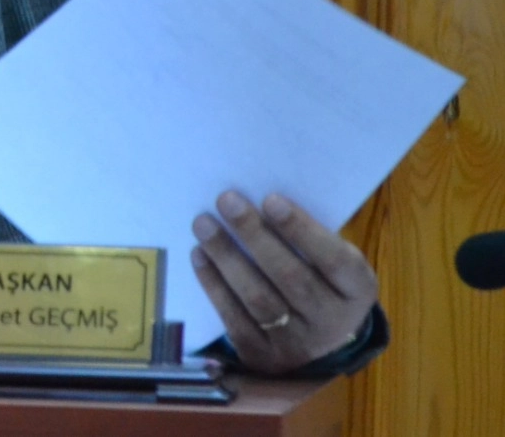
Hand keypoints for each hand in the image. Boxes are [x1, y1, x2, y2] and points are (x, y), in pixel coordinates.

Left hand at [191, 191, 377, 374]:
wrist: (320, 347)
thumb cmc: (323, 286)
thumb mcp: (334, 266)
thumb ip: (310, 240)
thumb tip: (259, 202)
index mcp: (357, 290)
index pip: (333, 260)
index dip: (301, 230)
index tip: (271, 199)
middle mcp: (332, 322)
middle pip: (290, 277)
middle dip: (255, 235)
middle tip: (226, 200)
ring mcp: (297, 344)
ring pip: (258, 298)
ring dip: (226, 257)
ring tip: (203, 224)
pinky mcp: (262, 356)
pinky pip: (234, 318)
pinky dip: (214, 284)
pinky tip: (199, 255)